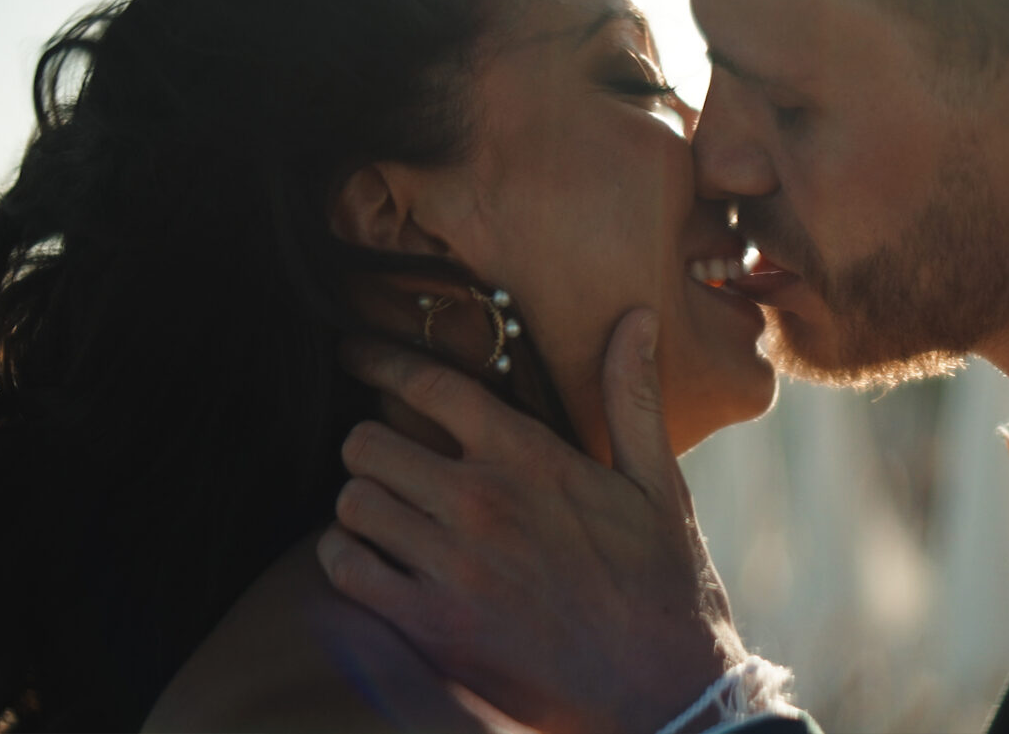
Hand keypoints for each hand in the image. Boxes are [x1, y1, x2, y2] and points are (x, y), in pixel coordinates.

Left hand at [317, 308, 744, 733]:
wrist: (662, 690)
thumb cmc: (662, 585)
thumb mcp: (657, 484)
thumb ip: (632, 397)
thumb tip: (635, 317)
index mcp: (529, 457)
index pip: (427, 384)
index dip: (377, 359)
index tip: (353, 354)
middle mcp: (480, 502)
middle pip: (366, 442)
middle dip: (370, 447)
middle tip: (386, 462)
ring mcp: (450, 566)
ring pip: (351, 504)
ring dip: (359, 507)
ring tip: (383, 517)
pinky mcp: (431, 627)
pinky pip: (346, 572)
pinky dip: (348, 565)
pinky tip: (374, 566)